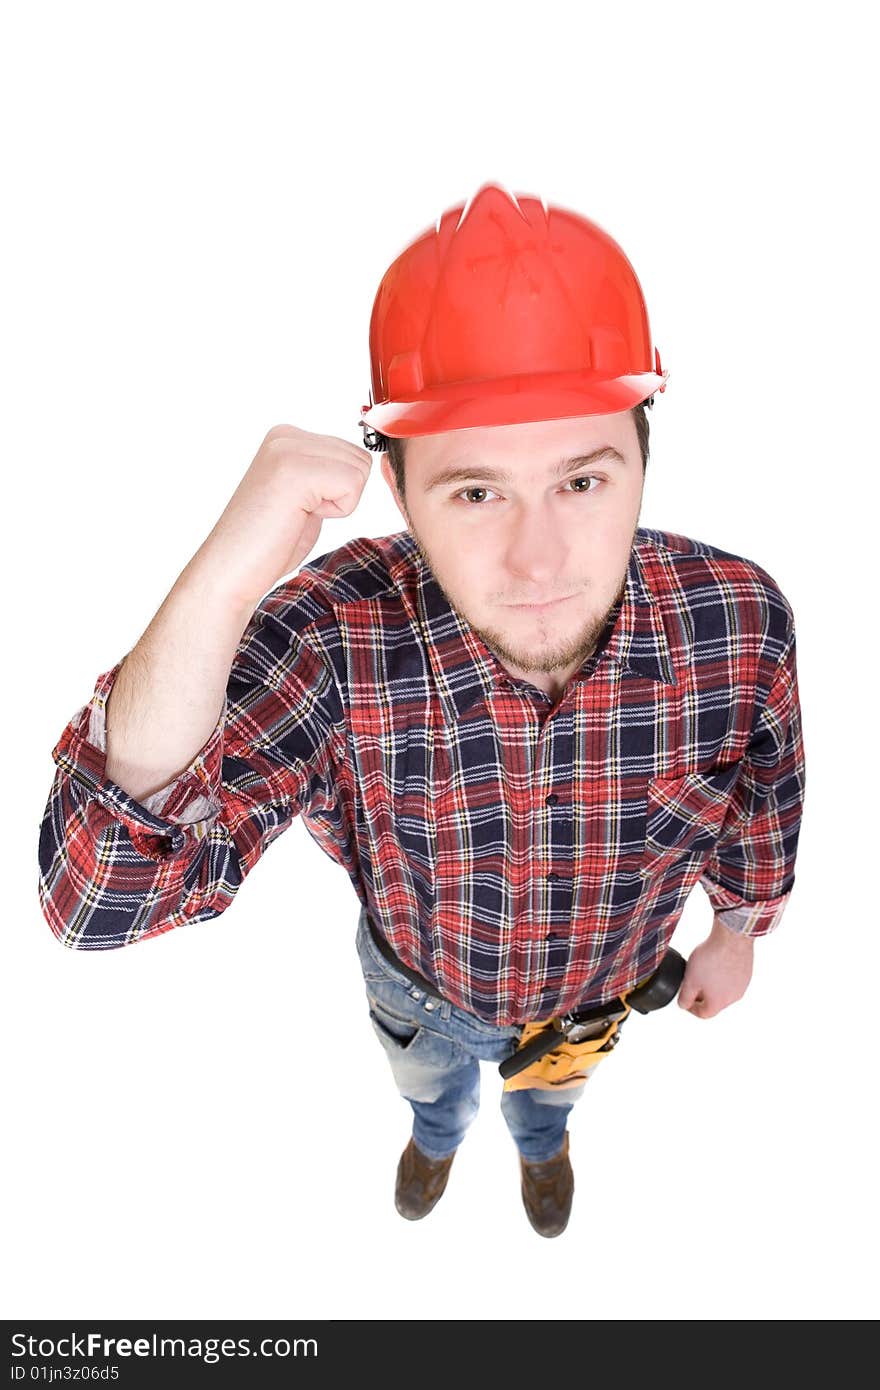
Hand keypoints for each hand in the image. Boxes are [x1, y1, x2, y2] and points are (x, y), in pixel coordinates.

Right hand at [197, 424, 374, 608]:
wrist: (232, 570)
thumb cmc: (268, 542)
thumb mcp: (305, 494)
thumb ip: (327, 471)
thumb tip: (364, 462)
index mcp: (286, 437)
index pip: (353, 451)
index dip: (337, 489)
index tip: (299, 505)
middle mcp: (286, 435)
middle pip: (360, 459)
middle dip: (340, 494)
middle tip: (298, 512)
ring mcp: (288, 449)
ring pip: (359, 471)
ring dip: (336, 503)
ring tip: (297, 514)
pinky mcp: (294, 470)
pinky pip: (352, 486)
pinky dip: (335, 511)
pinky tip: (299, 517)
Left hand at [677, 917, 753, 1018]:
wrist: (731, 938)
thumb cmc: (712, 957)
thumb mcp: (690, 980)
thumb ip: (685, 996)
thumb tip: (683, 1005)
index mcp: (720, 1002)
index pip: (705, 1014)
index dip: (692, 1009)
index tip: (686, 1001)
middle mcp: (734, 996)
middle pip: (716, 1002)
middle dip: (702, 996)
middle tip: (693, 984)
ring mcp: (743, 984)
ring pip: (725, 990)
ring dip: (713, 985)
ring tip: (703, 971)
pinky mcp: (747, 971)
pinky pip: (733, 978)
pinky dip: (723, 975)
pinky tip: (716, 962)